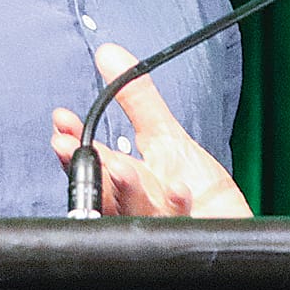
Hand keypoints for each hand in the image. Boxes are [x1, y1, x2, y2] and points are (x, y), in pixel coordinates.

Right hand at [51, 43, 251, 218]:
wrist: (228, 227)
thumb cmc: (193, 189)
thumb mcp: (165, 135)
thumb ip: (136, 99)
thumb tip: (109, 54)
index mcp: (126, 183)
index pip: (93, 163)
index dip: (73, 144)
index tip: (62, 122)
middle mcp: (136, 206)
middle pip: (104, 190)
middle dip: (89, 169)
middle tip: (72, 148)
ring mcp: (159, 224)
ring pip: (134, 211)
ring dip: (125, 190)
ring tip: (119, 169)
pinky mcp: (185, 235)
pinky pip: (177, 224)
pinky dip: (176, 206)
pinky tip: (177, 190)